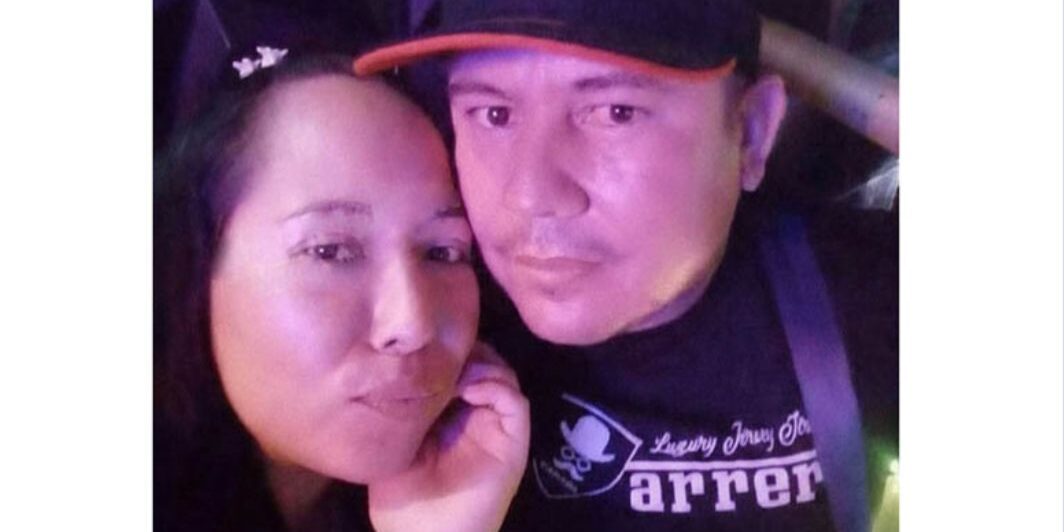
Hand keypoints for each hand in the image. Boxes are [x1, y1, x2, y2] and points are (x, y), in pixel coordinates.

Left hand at [368, 342, 529, 531]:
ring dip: (481, 364)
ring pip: (503, 376)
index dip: (445, 351)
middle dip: (465, 350)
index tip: (422, 345)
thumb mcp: (392, 445)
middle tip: (440, 349)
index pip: (458, 368)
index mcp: (450, 417)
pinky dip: (496, 387)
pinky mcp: (512, 444)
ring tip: (453, 370)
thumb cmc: (402, 503)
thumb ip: (402, 408)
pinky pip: (516, 403)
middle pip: (483, 364)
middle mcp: (477, 418)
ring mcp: (497, 430)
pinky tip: (468, 389)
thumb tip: (403, 365)